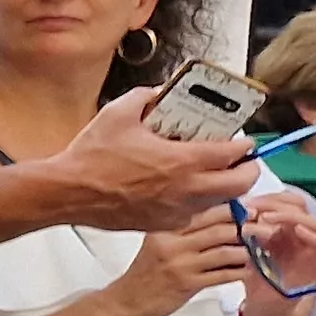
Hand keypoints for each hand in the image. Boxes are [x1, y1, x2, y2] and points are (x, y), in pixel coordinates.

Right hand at [55, 89, 263, 231]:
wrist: (68, 192)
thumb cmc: (90, 158)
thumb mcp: (118, 114)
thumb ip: (145, 98)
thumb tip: (158, 92)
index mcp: (181, 160)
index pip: (233, 154)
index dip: (245, 145)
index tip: (244, 140)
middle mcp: (186, 188)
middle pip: (241, 184)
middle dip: (248, 170)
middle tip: (242, 161)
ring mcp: (176, 209)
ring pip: (220, 202)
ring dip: (224, 187)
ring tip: (214, 175)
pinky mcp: (163, 223)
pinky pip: (194, 213)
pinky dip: (197, 201)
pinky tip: (181, 189)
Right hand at [102, 209, 249, 315]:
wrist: (125, 303)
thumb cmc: (144, 275)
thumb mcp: (158, 244)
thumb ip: (184, 231)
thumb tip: (221, 220)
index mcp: (163, 228)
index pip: (204, 211)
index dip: (232, 209)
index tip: (250, 211)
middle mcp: (171, 242)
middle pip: (218, 228)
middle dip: (246, 228)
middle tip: (263, 230)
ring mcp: (180, 263)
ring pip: (224, 251)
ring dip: (246, 251)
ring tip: (256, 252)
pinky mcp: (188, 284)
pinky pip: (223, 274)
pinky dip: (239, 272)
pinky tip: (246, 271)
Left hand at [237, 196, 315, 315]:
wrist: (262, 305)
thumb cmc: (256, 276)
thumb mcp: (249, 249)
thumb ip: (249, 230)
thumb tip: (241, 210)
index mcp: (285, 228)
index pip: (286, 202)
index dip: (268, 198)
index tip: (245, 202)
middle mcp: (300, 235)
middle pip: (300, 208)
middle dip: (276, 203)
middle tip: (253, 208)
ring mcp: (310, 248)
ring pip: (312, 223)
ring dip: (289, 216)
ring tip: (266, 217)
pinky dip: (313, 236)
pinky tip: (296, 230)